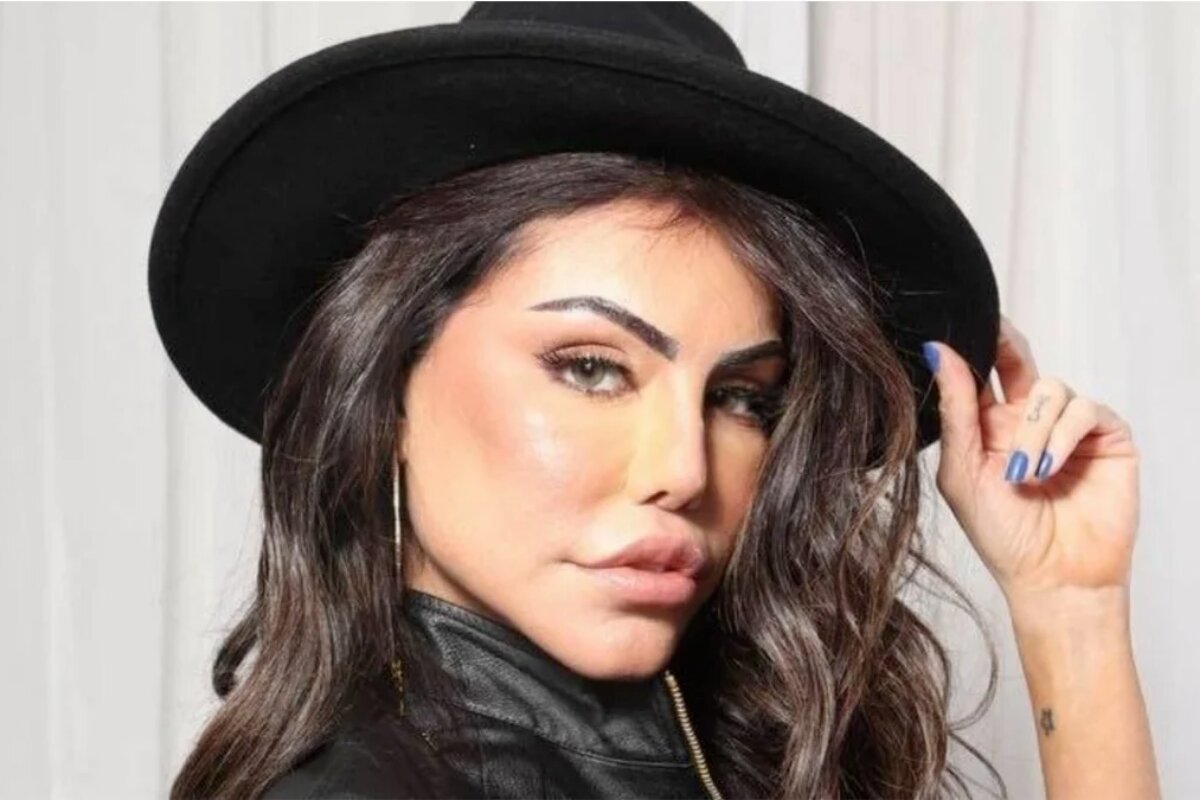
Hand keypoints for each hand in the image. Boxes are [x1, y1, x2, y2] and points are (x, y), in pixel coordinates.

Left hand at [923, 316, 1140, 600]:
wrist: (1052, 579)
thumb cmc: (1002, 535)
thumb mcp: (962, 470)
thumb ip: (955, 409)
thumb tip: (938, 351)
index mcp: (988, 426)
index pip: (981, 372)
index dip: (975, 345)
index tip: (960, 324)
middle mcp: (1028, 421)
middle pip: (1019, 361)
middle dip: (1008, 346)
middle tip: (997, 337)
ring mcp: (1068, 428)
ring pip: (1051, 389)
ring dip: (1034, 429)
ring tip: (1025, 474)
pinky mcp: (1105, 439)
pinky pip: (1085, 410)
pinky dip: (1063, 435)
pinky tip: (1049, 467)